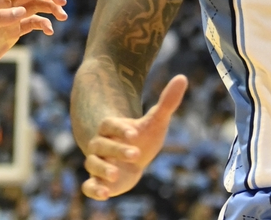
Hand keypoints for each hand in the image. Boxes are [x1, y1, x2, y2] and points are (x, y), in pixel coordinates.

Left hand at [0, 0, 67, 83]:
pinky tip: (49, 32)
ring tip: (63, 17)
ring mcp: (11, 18)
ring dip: (51, 9)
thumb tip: (22, 11)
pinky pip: (34, 23)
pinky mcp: (14, 31)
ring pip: (37, 7)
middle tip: (63, 3)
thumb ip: (0, 19)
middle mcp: (6, 5)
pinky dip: (44, 25)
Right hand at [82, 75, 187, 199]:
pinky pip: (88, 186)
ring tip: (117, 175)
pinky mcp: (97, 182)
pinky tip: (105, 194)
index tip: (135, 133)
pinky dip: (93, 189)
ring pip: (92, 163)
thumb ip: (167, 102)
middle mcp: (100, 145)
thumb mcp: (156, 121)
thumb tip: (182, 77)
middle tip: (137, 154)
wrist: (132, 160)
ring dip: (103, 169)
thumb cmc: (143, 138)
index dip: (120, 128)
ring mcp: (97, 163)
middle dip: (117, 149)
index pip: (109, 125)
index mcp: (111, 128)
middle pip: (100, 144)